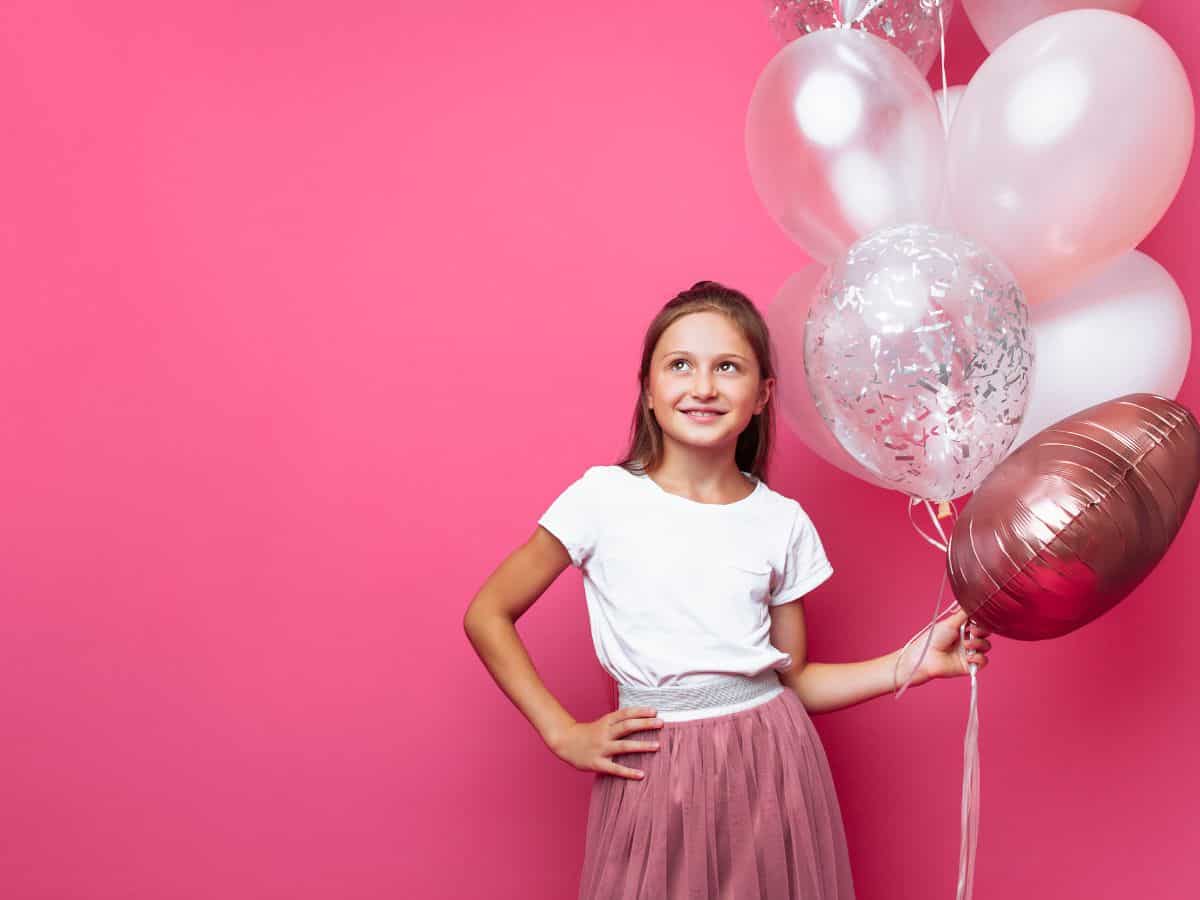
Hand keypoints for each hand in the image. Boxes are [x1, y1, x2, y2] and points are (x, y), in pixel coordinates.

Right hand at [548, 707, 663, 779]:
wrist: (565, 742)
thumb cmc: (588, 733)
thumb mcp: (602, 723)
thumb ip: (618, 722)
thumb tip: (641, 720)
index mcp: (606, 721)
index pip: (625, 713)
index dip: (640, 711)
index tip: (655, 711)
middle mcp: (604, 733)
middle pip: (627, 726)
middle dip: (645, 724)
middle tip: (661, 723)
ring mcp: (601, 748)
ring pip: (624, 746)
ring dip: (641, 746)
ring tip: (657, 746)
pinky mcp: (597, 763)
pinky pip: (615, 768)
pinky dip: (629, 772)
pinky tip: (641, 774)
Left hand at [904, 607, 992, 684]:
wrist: (927, 656)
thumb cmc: (934, 638)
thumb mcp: (950, 622)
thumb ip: (964, 614)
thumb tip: (974, 603)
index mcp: (962, 629)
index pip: (979, 623)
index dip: (981, 621)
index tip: (975, 620)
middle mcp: (967, 640)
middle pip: (986, 634)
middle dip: (982, 631)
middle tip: (972, 631)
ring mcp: (969, 652)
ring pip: (986, 646)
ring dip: (979, 643)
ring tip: (965, 645)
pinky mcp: (970, 665)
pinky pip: (984, 661)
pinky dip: (979, 658)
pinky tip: (968, 657)